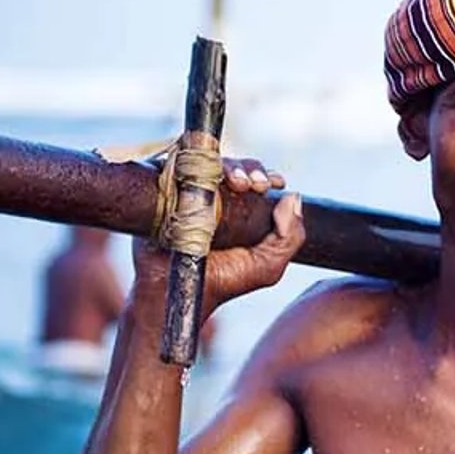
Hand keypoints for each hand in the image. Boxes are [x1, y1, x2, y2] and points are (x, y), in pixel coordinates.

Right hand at [131, 156, 305, 317]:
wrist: (177, 293)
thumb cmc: (223, 282)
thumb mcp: (267, 266)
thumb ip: (289, 238)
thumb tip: (293, 197)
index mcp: (240, 207)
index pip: (253, 177)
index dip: (263, 174)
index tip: (273, 183)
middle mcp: (214, 194)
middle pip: (231, 164)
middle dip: (247, 168)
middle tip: (254, 185)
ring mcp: (186, 190)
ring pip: (205, 159)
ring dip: (223, 164)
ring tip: (235, 182)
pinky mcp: (161, 188)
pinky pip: (173, 162)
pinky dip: (189, 160)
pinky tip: (201, 175)